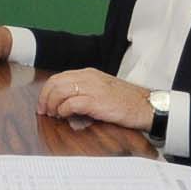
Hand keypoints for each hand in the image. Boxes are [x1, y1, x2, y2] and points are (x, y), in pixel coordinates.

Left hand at [35, 68, 153, 129]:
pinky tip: (64, 116)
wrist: (146, 106)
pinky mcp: (96, 101)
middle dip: (45, 98)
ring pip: (60, 91)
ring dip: (52, 104)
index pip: (59, 77)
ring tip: (53, 114)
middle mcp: (89, 78)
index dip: (47, 91)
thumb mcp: (103, 90)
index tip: (44, 103)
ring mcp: (93, 88)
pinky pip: (71, 103)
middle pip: (55, 83)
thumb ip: (85, 92)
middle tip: (44, 111)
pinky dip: (63, 110)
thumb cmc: (127, 102)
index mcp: (89, 74)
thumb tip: (65, 103)